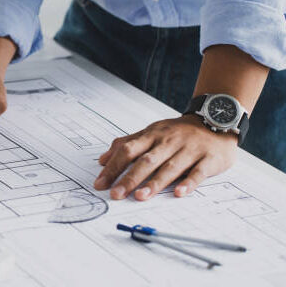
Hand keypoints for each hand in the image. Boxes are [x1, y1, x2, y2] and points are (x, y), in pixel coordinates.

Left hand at [94, 114, 237, 200]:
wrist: (216, 120)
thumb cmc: (178, 131)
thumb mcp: (151, 132)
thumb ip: (127, 144)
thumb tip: (102, 160)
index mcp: (152, 135)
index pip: (128, 150)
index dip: (113, 167)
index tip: (100, 184)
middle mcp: (169, 142)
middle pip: (146, 161)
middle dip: (130, 178)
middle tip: (116, 194)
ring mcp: (189, 150)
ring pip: (170, 167)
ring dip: (154, 183)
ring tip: (140, 196)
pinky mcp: (209, 158)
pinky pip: (198, 172)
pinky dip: (189, 182)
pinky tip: (179, 193)